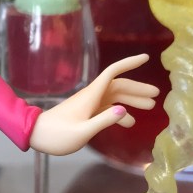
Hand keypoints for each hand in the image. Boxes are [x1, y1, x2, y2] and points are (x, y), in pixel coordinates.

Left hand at [29, 54, 159, 155]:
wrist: (36, 135)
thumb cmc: (57, 134)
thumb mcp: (82, 132)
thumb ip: (103, 121)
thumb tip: (124, 111)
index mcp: (91, 96)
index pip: (112, 73)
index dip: (129, 63)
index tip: (146, 58)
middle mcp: (91, 96)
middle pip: (118, 85)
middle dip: (137, 89)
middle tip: (156, 96)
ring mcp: (89, 104)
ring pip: (114, 96)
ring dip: (131, 100)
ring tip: (150, 107)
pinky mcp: (86, 112)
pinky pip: (107, 108)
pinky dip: (119, 112)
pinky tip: (129, 122)